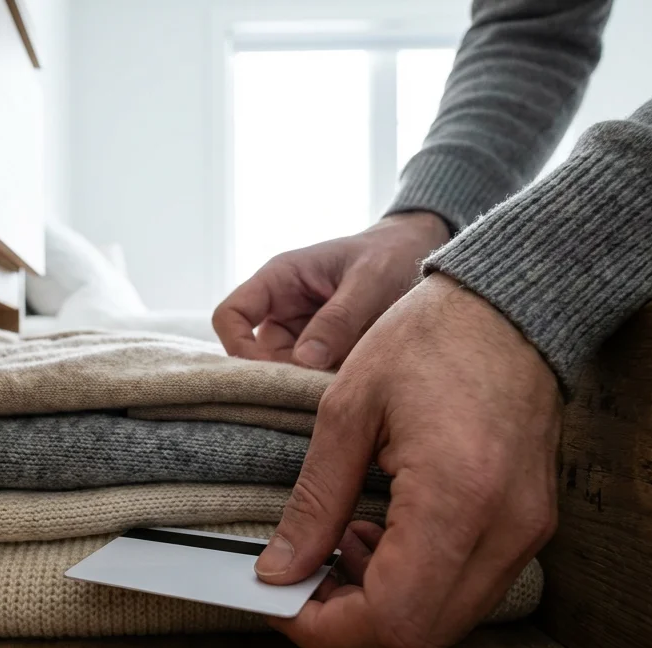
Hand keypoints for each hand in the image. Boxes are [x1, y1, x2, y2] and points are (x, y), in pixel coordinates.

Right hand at [212, 212, 450, 369]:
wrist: (420, 255)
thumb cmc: (390, 254)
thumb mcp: (369, 280)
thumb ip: (339, 317)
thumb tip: (305, 359)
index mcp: (279, 280)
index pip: (231, 316)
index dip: (237, 347)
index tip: (267, 373)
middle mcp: (282, 310)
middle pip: (257, 355)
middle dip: (282, 375)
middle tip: (319, 389)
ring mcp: (302, 334)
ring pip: (285, 372)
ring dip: (307, 384)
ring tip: (345, 386)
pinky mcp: (325, 354)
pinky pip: (312, 378)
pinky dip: (326, 388)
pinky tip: (353, 389)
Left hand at [254, 273, 561, 647]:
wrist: (511, 304)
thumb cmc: (430, 338)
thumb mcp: (347, 410)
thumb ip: (313, 502)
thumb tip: (279, 569)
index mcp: (456, 496)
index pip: (392, 617)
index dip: (327, 628)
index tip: (283, 601)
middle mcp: (504, 528)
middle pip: (421, 635)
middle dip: (350, 622)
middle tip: (305, 578)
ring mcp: (527, 531)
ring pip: (447, 620)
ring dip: (383, 602)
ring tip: (342, 540)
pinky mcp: (531, 524)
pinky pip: (469, 587)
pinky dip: (417, 581)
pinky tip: (383, 530)